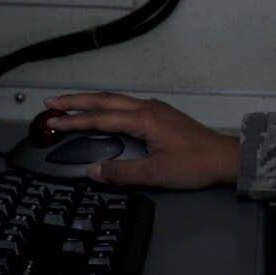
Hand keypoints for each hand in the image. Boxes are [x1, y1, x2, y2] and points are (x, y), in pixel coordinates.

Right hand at [41, 92, 239, 188]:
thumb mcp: (156, 174)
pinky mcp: (159, 115)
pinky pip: (124, 105)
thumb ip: (122, 173)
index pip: (100, 118)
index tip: (53, 121)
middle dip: (75, 101)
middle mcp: (147, 108)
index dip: (74, 120)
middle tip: (51, 102)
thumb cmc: (196, 164)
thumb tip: (94, 171)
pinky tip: (102, 111)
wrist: (224, 158)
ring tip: (69, 104)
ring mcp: (154, 109)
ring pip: (114, 100)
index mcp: (144, 119)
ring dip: (90, 101)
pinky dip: (105, 106)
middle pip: (104, 100)